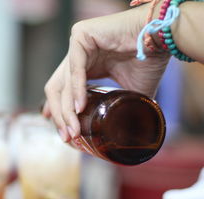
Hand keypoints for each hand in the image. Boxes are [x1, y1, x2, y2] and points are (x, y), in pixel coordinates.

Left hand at [42, 3, 169, 141]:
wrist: (165, 39)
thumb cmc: (149, 61)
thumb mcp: (130, 94)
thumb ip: (119, 110)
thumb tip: (123, 136)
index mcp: (84, 68)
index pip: (62, 92)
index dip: (58, 113)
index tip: (63, 134)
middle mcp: (77, 57)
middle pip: (57, 90)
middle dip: (60, 116)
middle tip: (68, 137)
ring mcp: (76, 46)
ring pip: (63, 83)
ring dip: (67, 110)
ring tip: (75, 130)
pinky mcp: (80, 36)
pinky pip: (75, 68)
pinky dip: (77, 90)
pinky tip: (80, 108)